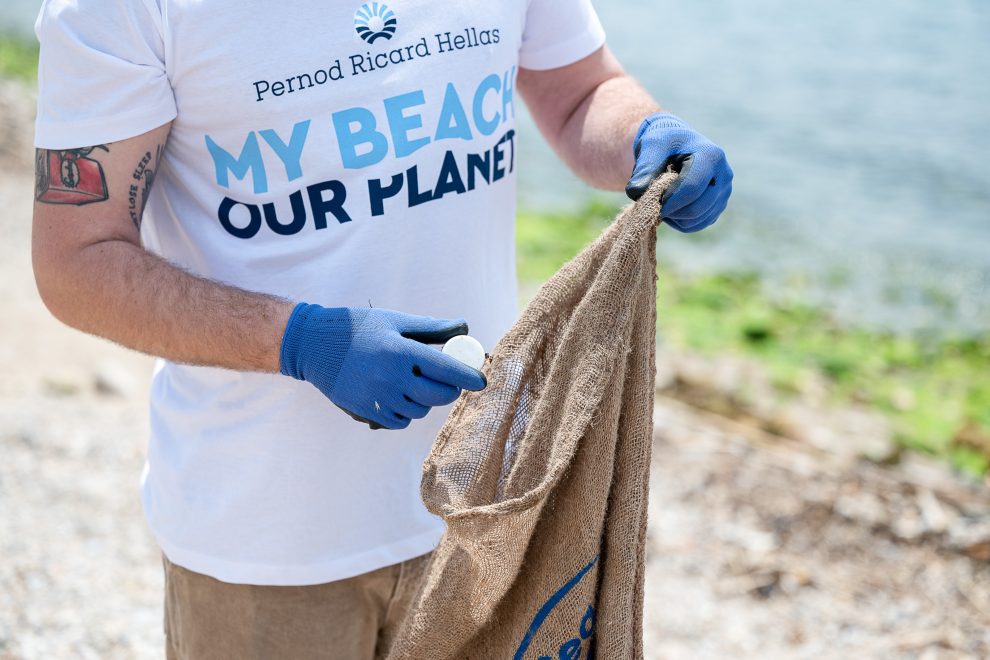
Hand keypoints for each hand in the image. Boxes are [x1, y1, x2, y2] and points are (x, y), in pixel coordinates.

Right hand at [279, 304, 486, 429]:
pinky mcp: (366, 410)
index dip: (467, 376)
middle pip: (437, 396)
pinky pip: (399, 421)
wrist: (314, 345)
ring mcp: (378, 397)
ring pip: (419, 410)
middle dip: (450, 390)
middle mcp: (392, 377)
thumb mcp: (395, 321)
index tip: (482, 381)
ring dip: (425, 401)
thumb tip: (463, 327)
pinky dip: (405, 413)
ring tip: (416, 385)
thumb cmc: (359, 328)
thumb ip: (430, 328)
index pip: (446, 369)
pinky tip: (399, 397)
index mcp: (401, 351)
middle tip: (450, 382)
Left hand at [625, 112, 732, 232]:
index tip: (651, 203)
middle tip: (654, 203)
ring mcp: (724, 192)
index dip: (669, 201)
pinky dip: (682, 222)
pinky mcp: (719, 205)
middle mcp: (724, 175)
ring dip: (675, 217)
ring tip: (662, 201)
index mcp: (711, 157)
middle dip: (671, 211)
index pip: (691, 189)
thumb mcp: (652, 146)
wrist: (677, 144)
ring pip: (698, 220)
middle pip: (697, 208)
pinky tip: (671, 207)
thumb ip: (644, 167)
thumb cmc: (664, 143)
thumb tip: (636, 192)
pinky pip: (699, 224)